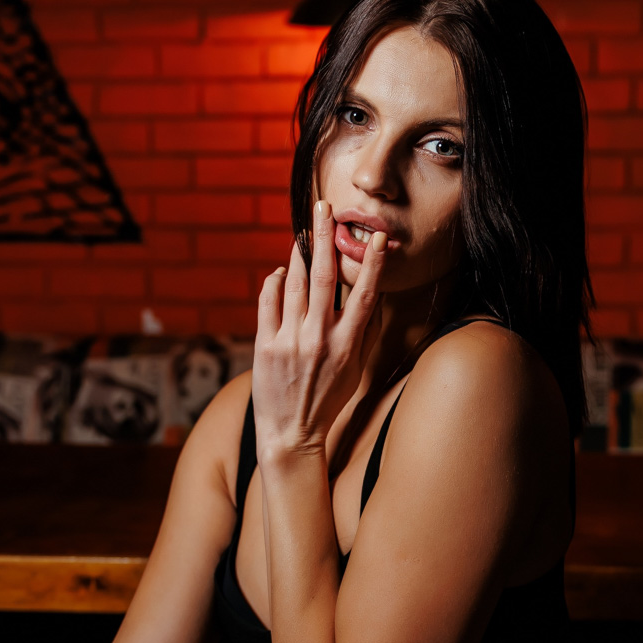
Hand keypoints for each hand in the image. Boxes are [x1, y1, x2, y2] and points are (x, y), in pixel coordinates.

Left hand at [252, 200, 386, 464]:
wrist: (292, 434)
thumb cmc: (327, 401)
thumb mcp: (355, 370)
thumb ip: (361, 333)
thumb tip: (367, 298)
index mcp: (348, 345)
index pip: (365, 294)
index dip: (373, 263)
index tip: (377, 237)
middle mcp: (320, 338)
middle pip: (324, 275)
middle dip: (325, 236)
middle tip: (324, 208)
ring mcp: (290, 341)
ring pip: (293, 282)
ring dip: (298, 254)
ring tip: (302, 235)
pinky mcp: (265, 345)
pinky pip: (268, 299)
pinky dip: (273, 281)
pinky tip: (280, 273)